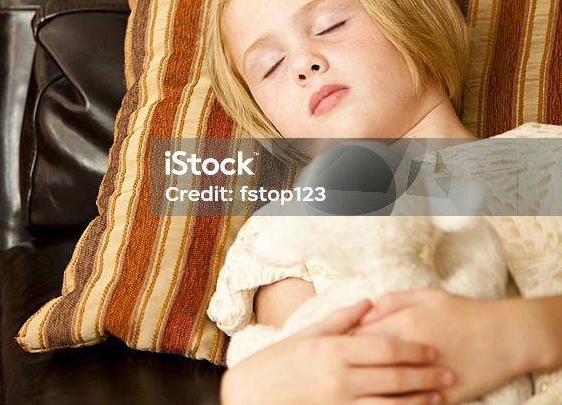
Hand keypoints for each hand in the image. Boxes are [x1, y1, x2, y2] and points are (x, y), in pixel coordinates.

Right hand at [221, 299, 450, 404]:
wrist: (249, 397)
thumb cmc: (274, 363)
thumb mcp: (303, 335)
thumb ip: (340, 320)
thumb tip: (368, 303)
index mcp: (333, 349)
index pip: (386, 347)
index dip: (415, 349)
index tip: (433, 350)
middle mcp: (340, 376)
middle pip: (395, 375)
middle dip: (425, 375)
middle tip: (449, 374)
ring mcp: (340, 402)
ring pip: (391, 403)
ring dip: (418, 401)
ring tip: (438, 398)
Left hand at [358, 289, 526, 403]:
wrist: (508, 336)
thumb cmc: (465, 313)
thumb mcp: (426, 296)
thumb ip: (391, 302)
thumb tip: (364, 315)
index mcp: (403, 324)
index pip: (358, 338)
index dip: (346, 345)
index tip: (344, 349)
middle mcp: (411, 352)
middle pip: (367, 365)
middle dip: (355, 369)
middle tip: (351, 370)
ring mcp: (427, 377)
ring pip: (387, 390)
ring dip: (373, 389)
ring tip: (364, 387)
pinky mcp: (444, 397)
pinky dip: (399, 403)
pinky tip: (390, 400)